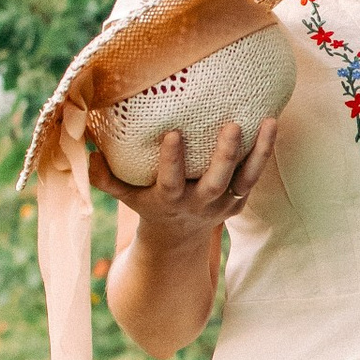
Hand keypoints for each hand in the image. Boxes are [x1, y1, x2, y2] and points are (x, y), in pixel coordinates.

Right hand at [111, 117, 278, 251]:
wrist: (177, 238)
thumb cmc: (147, 203)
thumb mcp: (125, 195)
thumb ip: (105, 177)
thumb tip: (86, 152)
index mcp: (169, 200)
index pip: (171, 181)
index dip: (172, 160)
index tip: (173, 132)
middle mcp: (199, 203)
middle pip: (216, 181)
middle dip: (224, 155)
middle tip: (232, 124)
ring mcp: (223, 203)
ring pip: (245, 179)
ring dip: (258, 152)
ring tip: (270, 122)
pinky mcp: (239, 199)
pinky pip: (254, 175)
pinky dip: (264, 153)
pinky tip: (273, 124)